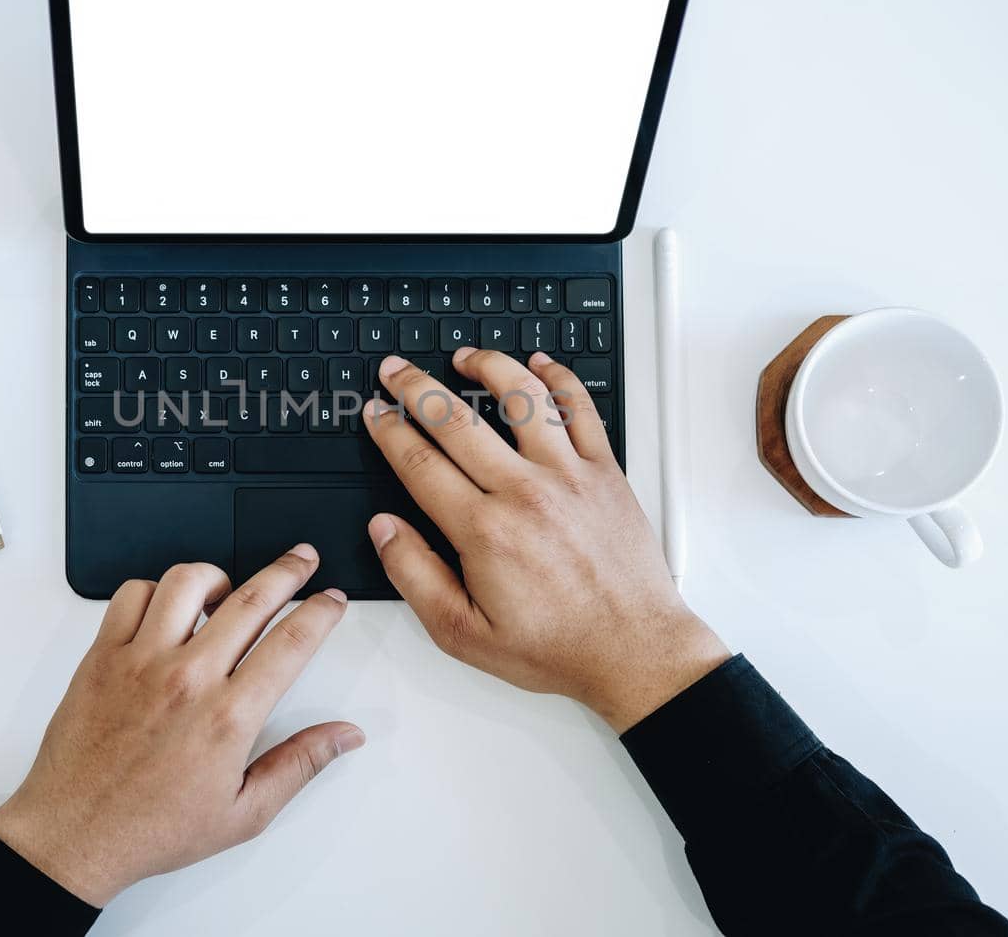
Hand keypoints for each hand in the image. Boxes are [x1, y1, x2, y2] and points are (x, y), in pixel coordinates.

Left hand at [0, 547, 361, 905]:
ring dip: (219, 575)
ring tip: (229, 587)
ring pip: (188, 581)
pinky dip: (156, 590)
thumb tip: (344, 736)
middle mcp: (186, 679)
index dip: (321, 612)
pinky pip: (132, 595)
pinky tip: (168, 607)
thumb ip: (300, 764)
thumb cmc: (151, 828)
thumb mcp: (244, 813)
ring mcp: (141, 661)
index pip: (292, 642)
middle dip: (288, 571)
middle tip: (303, 560)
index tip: (332, 601)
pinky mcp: (102, 656)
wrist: (74, 835)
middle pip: (252, 598)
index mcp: (228, 717)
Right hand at [362, 347, 729, 731]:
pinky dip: (559, 378)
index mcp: (483, 530)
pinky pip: (581, 408)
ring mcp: (569, 475)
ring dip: (487, 366)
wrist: (633, 651)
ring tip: (463, 356)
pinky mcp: (606, 472)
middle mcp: (524, 492)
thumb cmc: (556, 647)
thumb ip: (415, 575)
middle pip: (456, 420)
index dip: (388, 431)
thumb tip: (384, 529)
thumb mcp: (463, 632)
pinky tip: (540, 363)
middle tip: (395, 369)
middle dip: (416, 387)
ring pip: (522, 397)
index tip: (374, 414)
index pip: (419, 462)